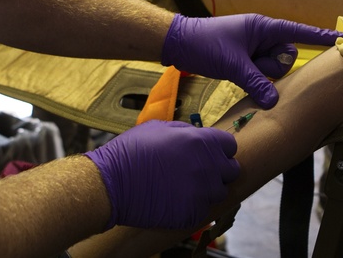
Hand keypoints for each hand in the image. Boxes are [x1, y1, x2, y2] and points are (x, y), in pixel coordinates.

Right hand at [85, 120, 238, 228]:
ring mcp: (201, 193)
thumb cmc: (132, 151)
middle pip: (231, 170)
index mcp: (202, 142)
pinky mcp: (191, 214)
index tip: (209, 153)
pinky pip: (203, 210)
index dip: (220, 149)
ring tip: (186, 187)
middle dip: (219, 170)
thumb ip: (186, 132)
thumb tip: (198, 135)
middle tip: (200, 171)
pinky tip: (176, 200)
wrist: (110, 183)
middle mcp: (207, 167)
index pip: (230, 146)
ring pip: (219, 192)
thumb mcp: (160, 128)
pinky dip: (193, 206)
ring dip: (208, 190)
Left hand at [163, 13, 340, 107]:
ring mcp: (255, 49)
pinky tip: (238, 75)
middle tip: (248, 65)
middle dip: (271, 67)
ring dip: (260, 74)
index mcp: (263, 27)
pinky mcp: (247, 61)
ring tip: (238, 69)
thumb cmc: (206, 44)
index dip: (320, 37)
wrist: (180, 44)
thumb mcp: (232, 64)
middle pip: (285, 57)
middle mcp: (262, 36)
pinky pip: (261, 74)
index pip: (298, 32)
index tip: (342, 39)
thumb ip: (256, 82)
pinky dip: (254, 79)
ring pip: (273, 69)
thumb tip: (275, 102)